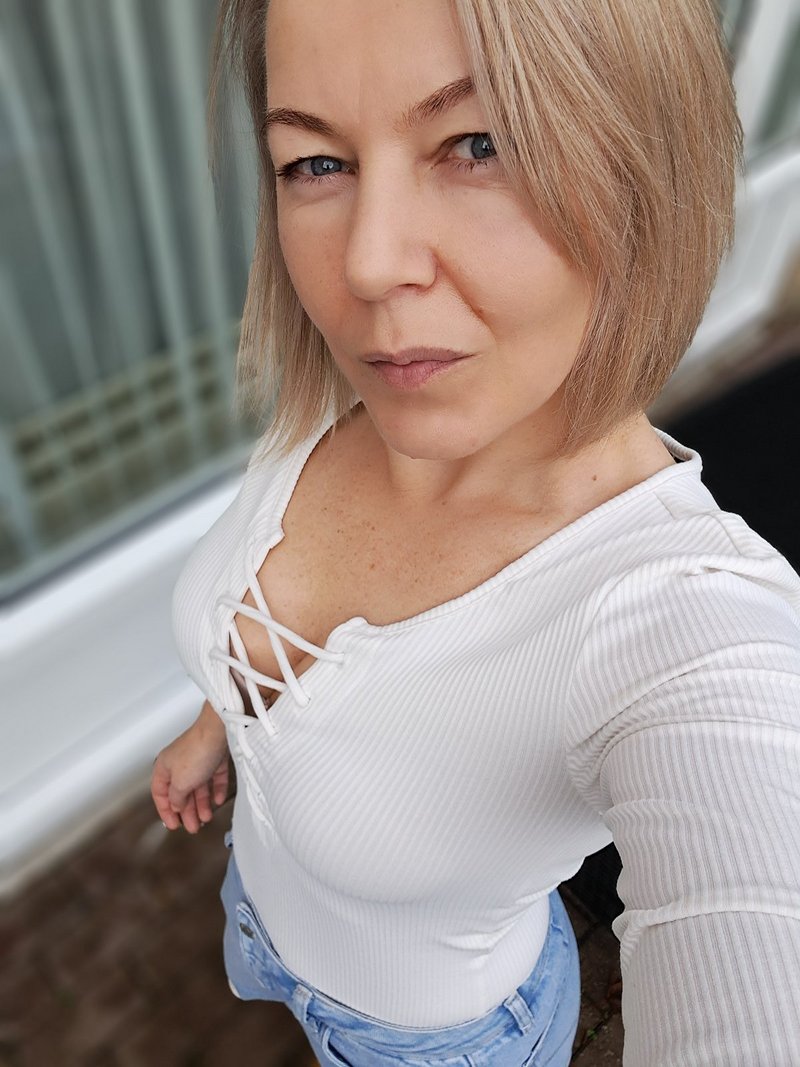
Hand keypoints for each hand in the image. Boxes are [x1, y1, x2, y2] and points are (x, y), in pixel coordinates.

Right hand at [151, 703, 229, 832]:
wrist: (219, 730)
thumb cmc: (196, 751)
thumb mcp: (180, 783)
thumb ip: (176, 798)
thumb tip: (175, 805)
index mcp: (165, 767)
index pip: (160, 794)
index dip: (165, 811)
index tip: (173, 825)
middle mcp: (179, 763)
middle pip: (181, 792)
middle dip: (187, 812)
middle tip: (193, 827)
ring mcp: (198, 759)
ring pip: (198, 786)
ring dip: (202, 804)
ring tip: (207, 818)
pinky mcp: (215, 756)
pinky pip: (214, 777)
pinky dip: (216, 789)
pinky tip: (219, 800)